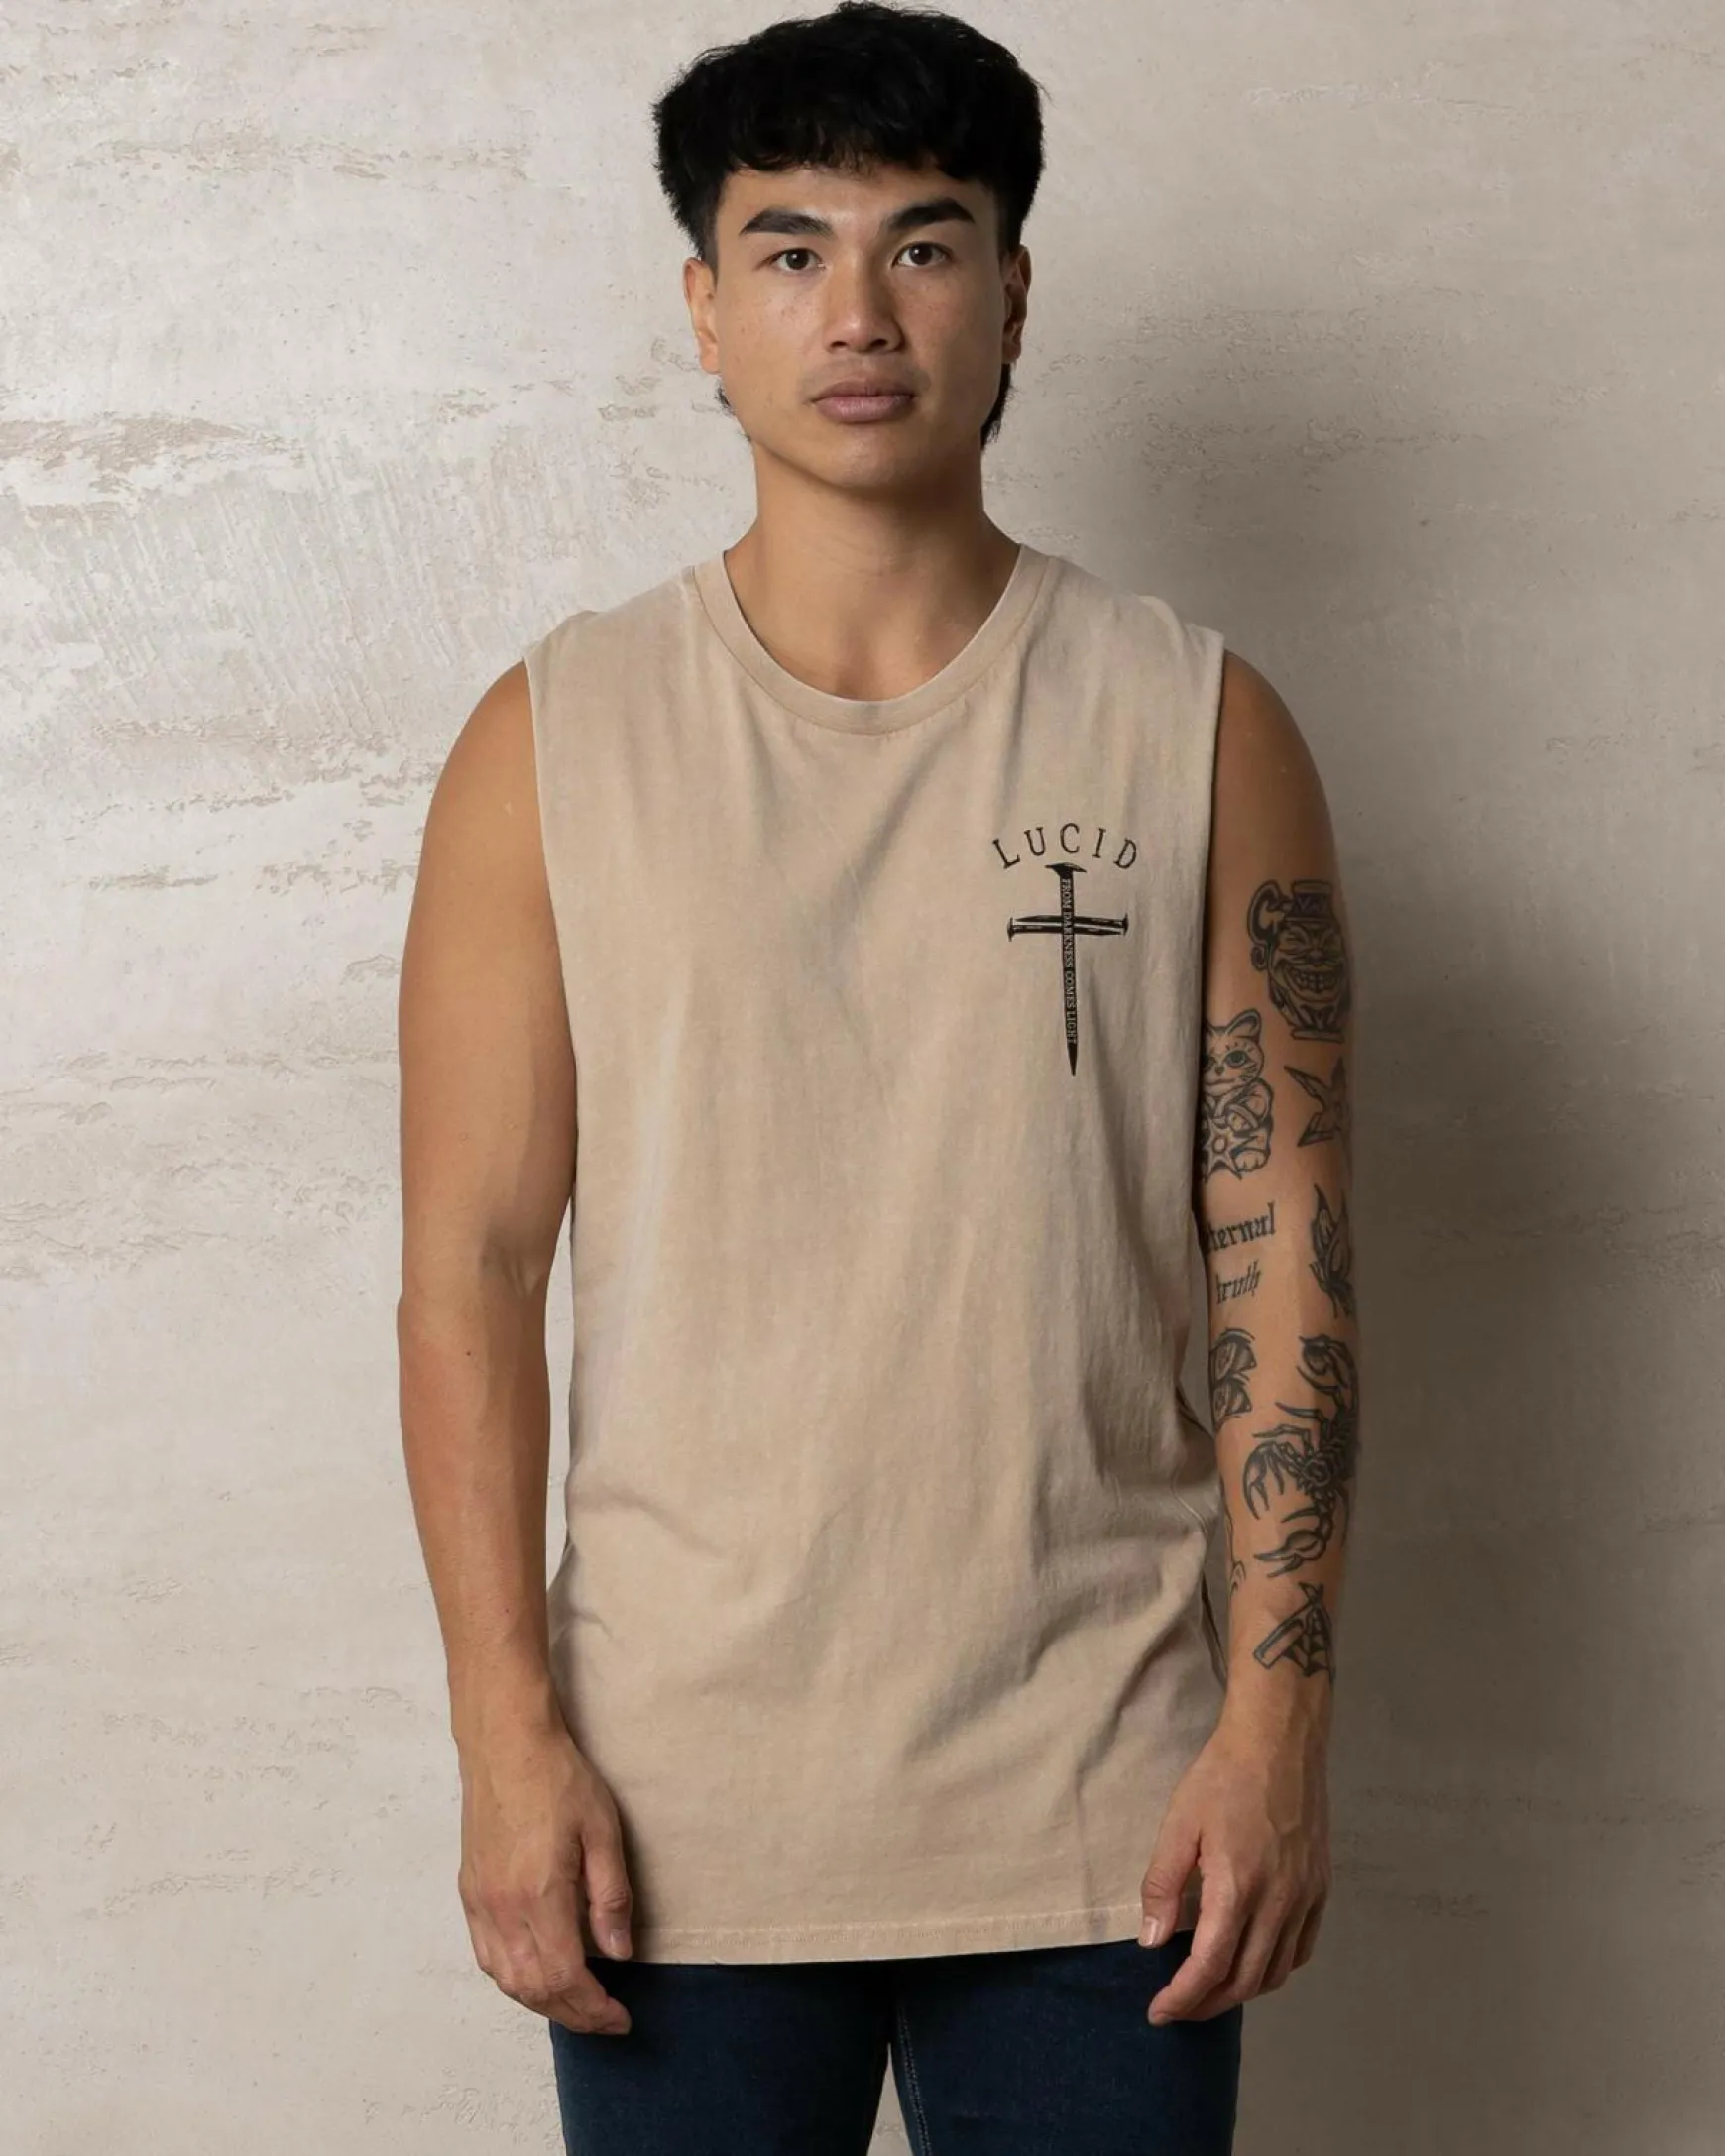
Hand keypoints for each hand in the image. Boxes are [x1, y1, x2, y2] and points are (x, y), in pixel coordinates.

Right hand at [456, 1716, 637, 2036]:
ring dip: (542, 2002)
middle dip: (573, 2014)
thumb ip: (610, 1896)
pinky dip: (513, 1980)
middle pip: (534, 1989)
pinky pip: (487, 1957)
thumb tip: (619, 1953)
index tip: (621, 2017)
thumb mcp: (602, 1830)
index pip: (566, 1978)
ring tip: (577, 2003)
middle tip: (606, 2018)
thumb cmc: (558, 1778)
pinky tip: (537, 1975)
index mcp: (539, 1895)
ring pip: (506, 1980)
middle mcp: (502, 1909)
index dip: (594, 2009)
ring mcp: (480, 1903)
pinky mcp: (468, 1892)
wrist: (505, 1743)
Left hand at [1137, 1713, 1330, 2023]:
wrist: (1280, 1741)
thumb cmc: (1222, 1776)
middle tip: (1178, 2009)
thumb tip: (1152, 1941)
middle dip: (1207, 2004)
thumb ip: (1163, 1885)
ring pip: (1276, 1972)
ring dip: (1241, 1991)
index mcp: (1238, 1888)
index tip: (1158, 2013)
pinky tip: (1253, 1961)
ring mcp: (1306, 1898)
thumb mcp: (1178, 1824)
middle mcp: (1279, 1903)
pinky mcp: (1321, 1888)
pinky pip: (1301, 1949)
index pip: (1210, 1967)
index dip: (1183, 1998)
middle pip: (1245, 1981)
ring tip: (1210, 1990)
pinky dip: (1275, 1968)